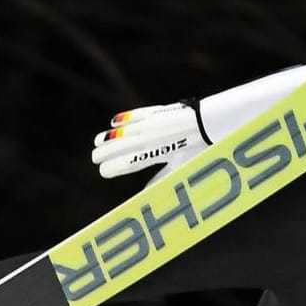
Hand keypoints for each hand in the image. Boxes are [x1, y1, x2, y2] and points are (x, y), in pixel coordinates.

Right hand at [91, 102, 205, 179]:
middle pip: (123, 146)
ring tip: (97, 141)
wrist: (210, 124)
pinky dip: (125, 118)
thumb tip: (147, 193)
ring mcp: (153, 124)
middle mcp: (152, 138)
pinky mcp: (157, 113)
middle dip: (107, 152)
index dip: (115, 167)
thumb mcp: (181, 167)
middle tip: (95, 158)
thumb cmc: (198, 149)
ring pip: (126, 131)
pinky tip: (114, 123)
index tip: (103, 171)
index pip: (130, 162)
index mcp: (157, 153)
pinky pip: (137, 115)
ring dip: (110, 137)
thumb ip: (162, 178)